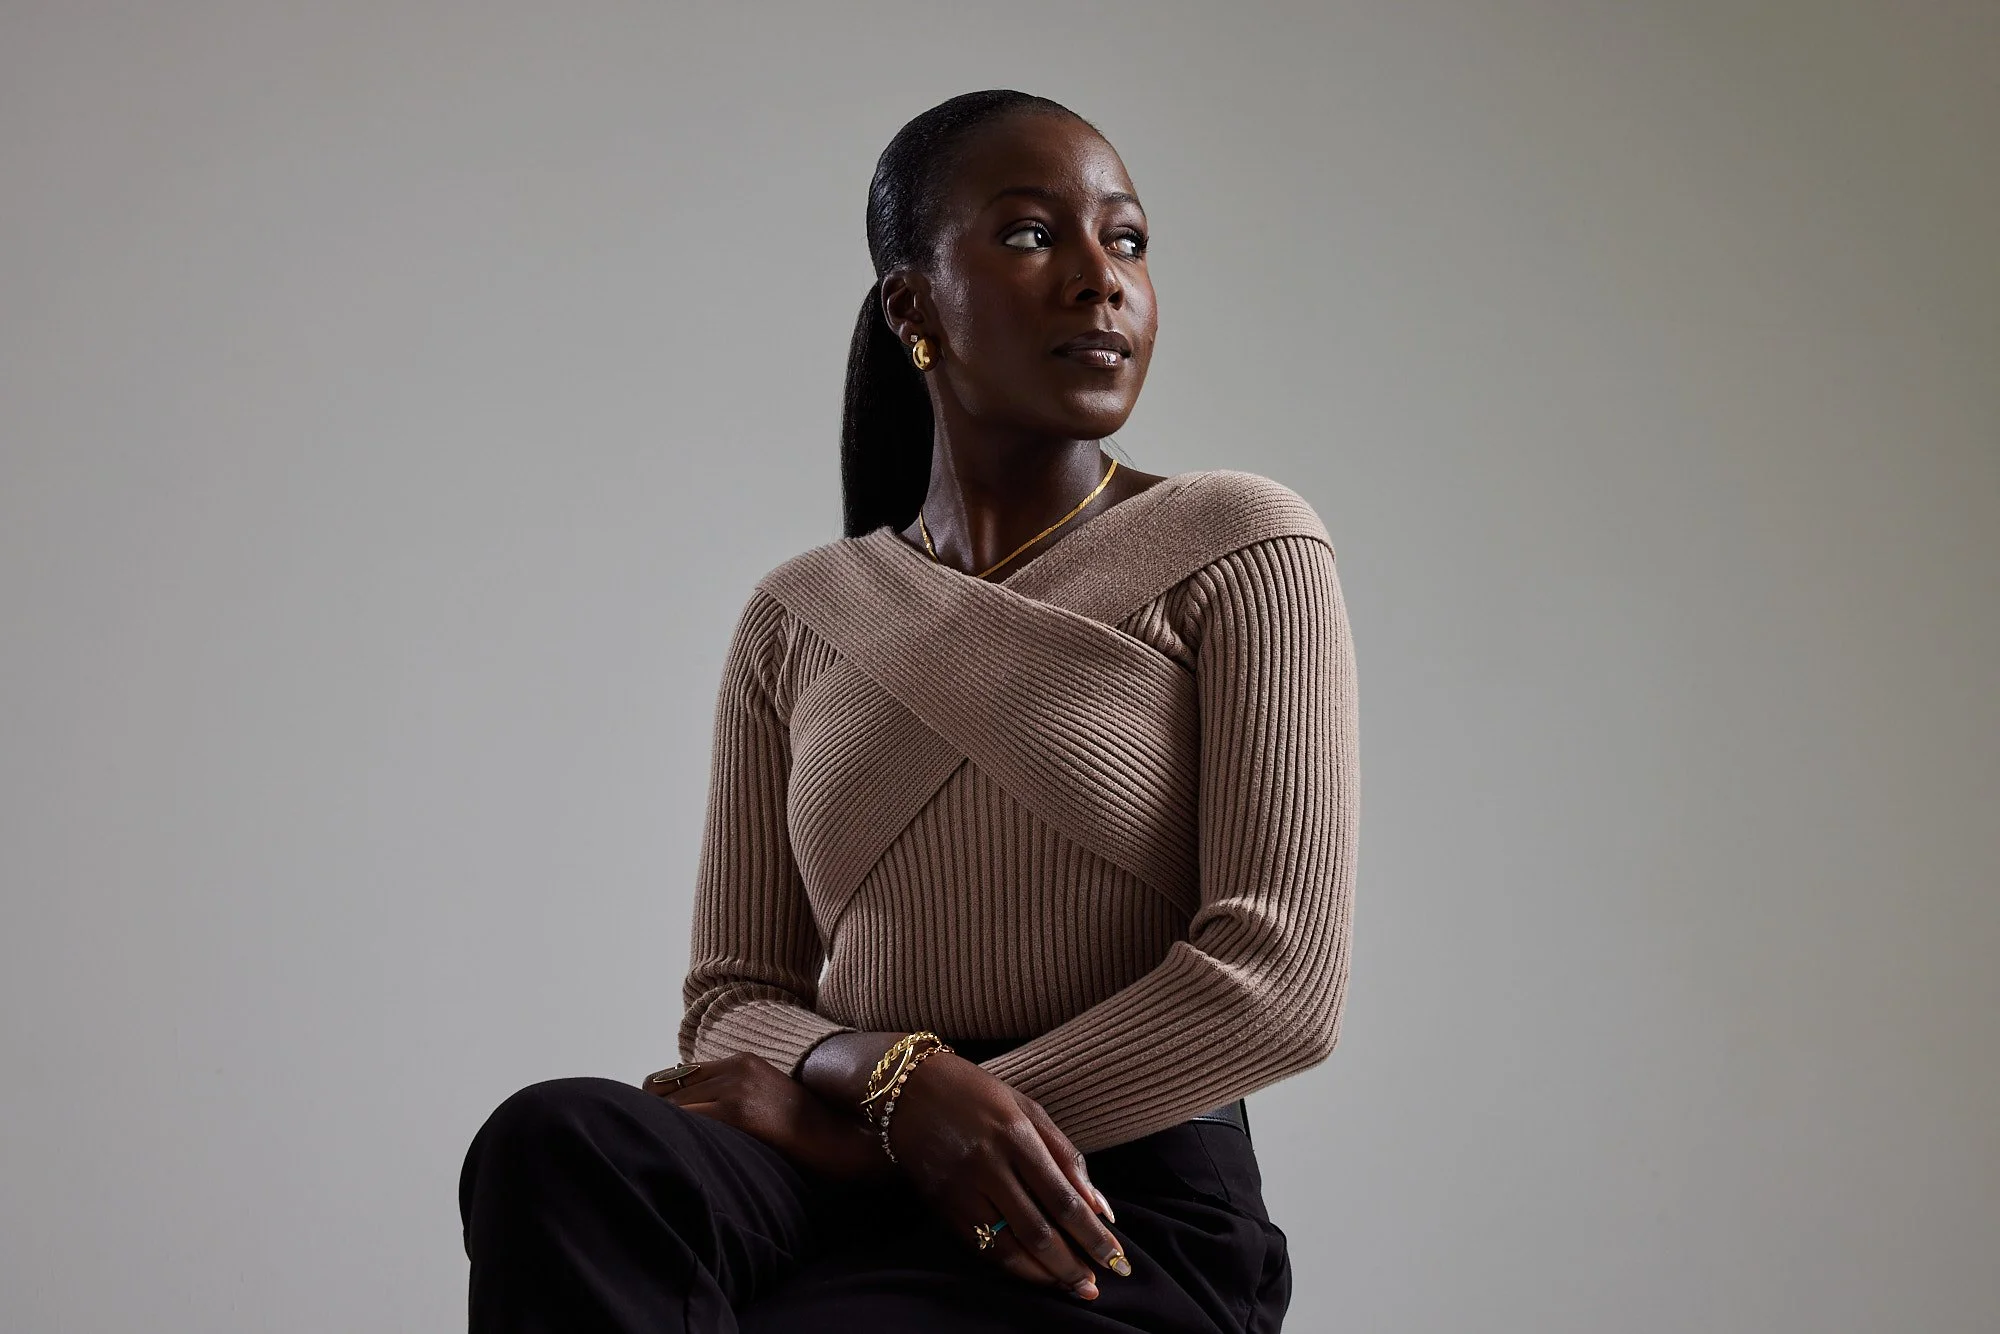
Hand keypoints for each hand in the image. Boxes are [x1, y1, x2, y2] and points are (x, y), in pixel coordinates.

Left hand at [641, 1053, 893, 1185]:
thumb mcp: (769, 1105)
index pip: (669, 1078)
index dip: (655, 1108)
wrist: (853, 1142)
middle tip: (653, 1150)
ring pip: (668, 1108)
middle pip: (659, 1091)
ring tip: (666, 1159)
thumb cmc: (814, 1138)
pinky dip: (676, 1141)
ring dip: (661, 1133)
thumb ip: (733, 1102)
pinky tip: (684, 1163)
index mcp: (742, 1062)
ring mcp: (738, 1088)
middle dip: (651, 1120)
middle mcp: (736, 1068)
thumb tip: (692, 1123)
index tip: (656, 1133)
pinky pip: (686, 1124)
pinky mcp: (741, 1113)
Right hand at [880, 1049, 1130, 1301]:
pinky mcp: (943, 1206)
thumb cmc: (977, 1093)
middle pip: (1040, 1229)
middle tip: (1098, 1285)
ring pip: (1010, 1247)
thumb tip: (1100, 1206)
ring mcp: (961, 1189)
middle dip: (1074, 1264)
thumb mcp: (1027, 1108)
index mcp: (1015, 1134)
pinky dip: (1013, 1266)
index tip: (1117, 1257)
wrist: (906, 1089)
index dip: (1092, 1234)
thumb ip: (1066, 1155)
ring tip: (1073, 1286)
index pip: (1063, 1198)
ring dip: (1046, 1274)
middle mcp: (988, 1165)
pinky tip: (1036, 1274)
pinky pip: (982, 1248)